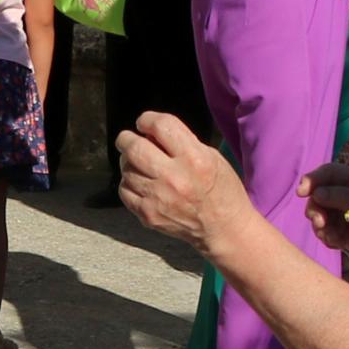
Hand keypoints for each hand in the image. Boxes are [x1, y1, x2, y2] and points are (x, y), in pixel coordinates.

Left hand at [116, 110, 251, 247]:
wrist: (224, 229)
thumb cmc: (220, 189)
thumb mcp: (211, 156)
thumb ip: (181, 142)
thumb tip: (149, 133)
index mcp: (194, 158)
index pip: (160, 126)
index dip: (147, 119)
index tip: (144, 123)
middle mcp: (174, 177)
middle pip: (134, 147)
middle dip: (126, 139)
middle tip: (128, 140)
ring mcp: (159, 198)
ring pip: (126, 169)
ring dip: (128, 162)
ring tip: (139, 164)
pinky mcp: (148, 215)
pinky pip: (125, 191)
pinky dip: (129, 183)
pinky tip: (140, 183)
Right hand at [304, 154, 348, 260]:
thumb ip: (341, 196)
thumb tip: (316, 194)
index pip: (328, 172)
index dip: (312, 179)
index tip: (301, 192)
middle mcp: (344, 191)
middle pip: (317, 194)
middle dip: (316, 209)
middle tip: (320, 223)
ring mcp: (339, 209)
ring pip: (317, 213)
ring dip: (321, 226)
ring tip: (332, 236)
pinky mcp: (337, 227)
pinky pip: (322, 229)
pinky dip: (327, 236)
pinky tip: (338, 242)